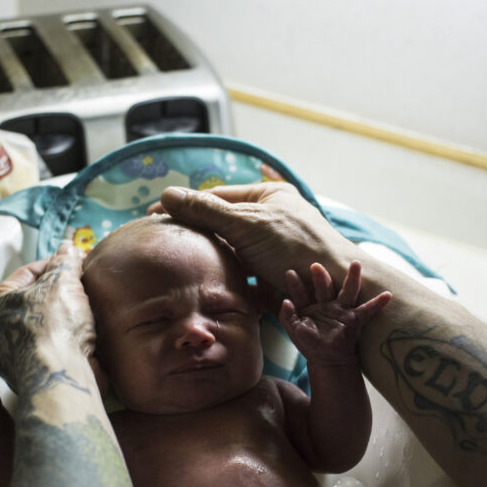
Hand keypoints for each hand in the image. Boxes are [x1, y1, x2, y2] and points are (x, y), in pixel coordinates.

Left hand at [0, 243, 99, 393]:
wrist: (61, 378)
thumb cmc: (52, 328)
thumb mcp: (62, 281)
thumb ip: (66, 261)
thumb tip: (68, 249)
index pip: (28, 273)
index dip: (57, 264)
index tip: (76, 261)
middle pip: (36, 299)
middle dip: (62, 290)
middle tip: (83, 283)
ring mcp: (16, 354)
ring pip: (47, 323)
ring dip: (67, 315)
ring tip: (86, 309)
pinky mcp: (35, 371)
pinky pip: (54, 345)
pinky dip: (68, 336)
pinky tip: (83, 333)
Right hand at [152, 183, 356, 290]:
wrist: (332, 292)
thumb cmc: (297, 248)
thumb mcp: (247, 224)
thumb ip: (206, 211)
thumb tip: (167, 194)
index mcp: (269, 196)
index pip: (217, 196)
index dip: (185, 204)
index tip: (153, 212)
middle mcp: (270, 219)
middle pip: (222, 223)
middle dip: (195, 231)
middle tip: (161, 238)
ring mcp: (271, 249)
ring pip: (229, 250)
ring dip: (208, 257)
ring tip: (176, 261)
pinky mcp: (271, 276)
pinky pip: (240, 274)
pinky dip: (223, 277)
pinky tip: (202, 280)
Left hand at [279, 261, 390, 364]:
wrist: (328, 359)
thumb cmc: (310, 343)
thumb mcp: (294, 331)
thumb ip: (287, 317)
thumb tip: (285, 301)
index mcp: (310, 306)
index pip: (301, 294)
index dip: (295, 285)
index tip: (289, 273)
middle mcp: (326, 304)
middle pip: (324, 287)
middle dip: (321, 277)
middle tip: (315, 266)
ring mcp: (340, 310)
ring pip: (347, 291)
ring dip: (352, 278)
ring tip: (356, 264)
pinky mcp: (353, 319)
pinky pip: (367, 310)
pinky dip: (377, 303)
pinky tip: (387, 295)